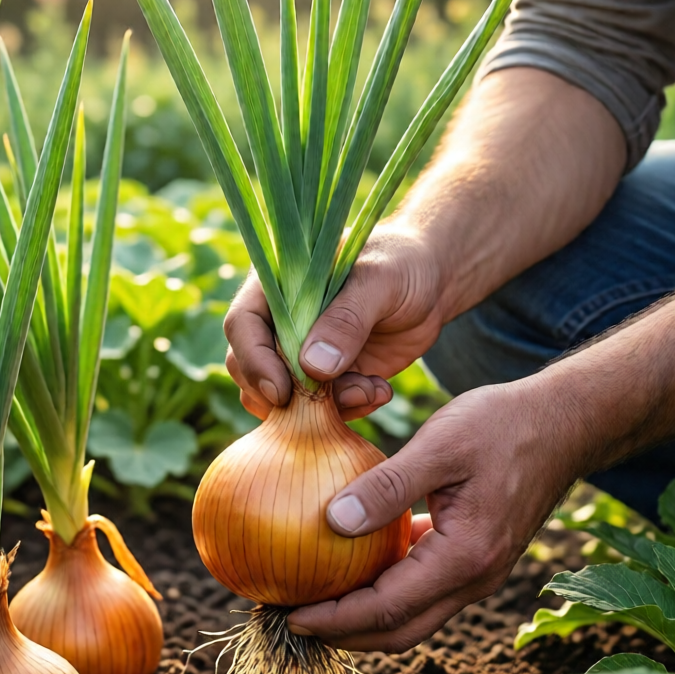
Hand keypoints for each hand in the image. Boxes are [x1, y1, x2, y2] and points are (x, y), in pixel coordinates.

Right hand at [224, 224, 444, 420]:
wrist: (432, 284)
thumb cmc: (401, 263)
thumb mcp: (379, 281)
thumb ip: (347, 319)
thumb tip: (311, 367)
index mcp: (276, 285)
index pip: (242, 325)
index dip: (253, 360)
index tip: (282, 391)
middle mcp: (280, 323)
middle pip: (251, 370)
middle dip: (287, 396)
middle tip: (331, 402)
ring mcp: (301, 354)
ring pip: (283, 398)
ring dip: (322, 409)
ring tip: (372, 390)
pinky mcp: (327, 380)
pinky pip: (319, 410)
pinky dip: (348, 409)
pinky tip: (381, 390)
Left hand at [286, 380, 585, 651]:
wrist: (563, 423)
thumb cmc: (503, 425)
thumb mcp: (440, 444)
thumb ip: (388, 487)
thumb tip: (331, 522)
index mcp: (465, 558)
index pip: (386, 609)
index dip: (334, 620)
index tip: (289, 615)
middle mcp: (475, 578)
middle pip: (399, 631)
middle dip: (343, 635)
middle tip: (291, 620)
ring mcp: (479, 572)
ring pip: (412, 616)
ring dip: (364, 617)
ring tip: (317, 599)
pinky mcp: (476, 556)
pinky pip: (424, 589)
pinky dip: (387, 590)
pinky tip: (356, 564)